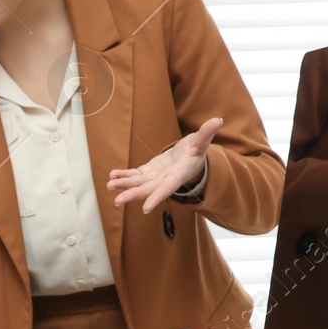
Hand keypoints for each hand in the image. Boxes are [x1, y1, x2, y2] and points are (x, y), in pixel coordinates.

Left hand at [106, 117, 221, 213]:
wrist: (188, 159)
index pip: (167, 188)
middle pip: (148, 190)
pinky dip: (123, 175)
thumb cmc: (196, 151)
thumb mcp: (201, 141)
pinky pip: (133, 175)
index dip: (157, 197)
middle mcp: (164, 180)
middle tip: (118, 201)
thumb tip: (217, 120)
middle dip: (133, 194)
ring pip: (137, 183)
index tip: (146, 208)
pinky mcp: (147, 172)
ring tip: (110, 185)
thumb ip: (207, 133)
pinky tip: (112, 176)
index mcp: (178, 174)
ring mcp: (154, 177)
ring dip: (124, 185)